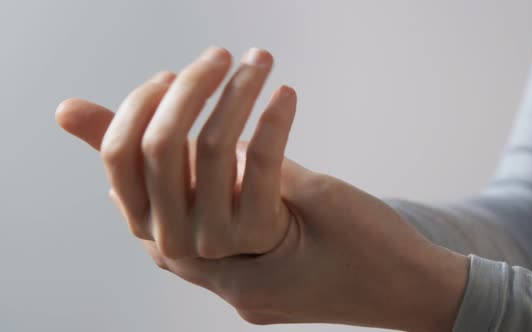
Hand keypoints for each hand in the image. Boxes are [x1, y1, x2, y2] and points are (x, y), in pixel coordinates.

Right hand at [56, 47, 468, 330]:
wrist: (370, 281)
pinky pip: (262, 163)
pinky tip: (286, 95)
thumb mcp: (211, 193)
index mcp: (157, 233)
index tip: (172, 77)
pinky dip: (275, 119)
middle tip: (220, 56)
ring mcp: (223, 252)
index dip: (137, 106)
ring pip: (213, 148)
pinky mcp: (272, 239)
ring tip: (261, 63)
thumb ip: (164, 161)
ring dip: (239, 91)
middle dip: (191, 86)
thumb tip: (73, 112)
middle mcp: (179, 250)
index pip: (119, 160)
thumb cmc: (283, 228)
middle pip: (160, 148)